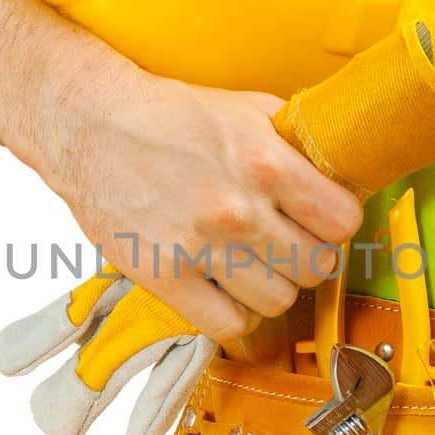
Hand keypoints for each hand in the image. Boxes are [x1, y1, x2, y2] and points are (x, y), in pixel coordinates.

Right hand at [40, 60, 362, 341]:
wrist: (90, 124)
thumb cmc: (170, 116)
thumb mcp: (247, 109)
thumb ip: (297, 144)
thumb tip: (343, 177)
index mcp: (265, 161)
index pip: (343, 222)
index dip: (335, 225)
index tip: (319, 223)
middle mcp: (237, 207)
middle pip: (316, 268)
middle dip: (305, 258)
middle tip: (283, 245)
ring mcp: (200, 246)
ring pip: (278, 302)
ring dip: (270, 288)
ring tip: (250, 266)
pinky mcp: (164, 276)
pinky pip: (229, 325)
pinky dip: (234, 314)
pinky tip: (224, 290)